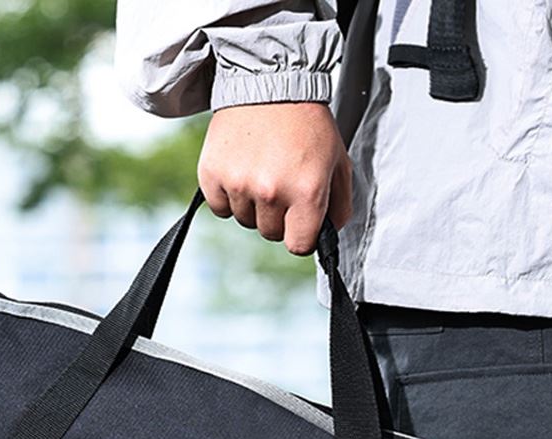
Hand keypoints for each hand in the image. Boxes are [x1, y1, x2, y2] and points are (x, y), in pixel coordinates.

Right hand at [197, 101, 352, 255]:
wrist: (268, 80)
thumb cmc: (306, 122)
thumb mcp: (337, 160)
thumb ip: (339, 204)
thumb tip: (330, 234)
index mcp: (306, 191)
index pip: (299, 246)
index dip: (301, 235)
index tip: (300, 221)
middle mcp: (271, 192)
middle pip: (270, 234)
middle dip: (278, 216)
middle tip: (281, 182)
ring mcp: (239, 184)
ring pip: (245, 221)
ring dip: (253, 205)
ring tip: (261, 170)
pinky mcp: (212, 174)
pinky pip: (220, 208)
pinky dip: (229, 196)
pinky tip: (241, 171)